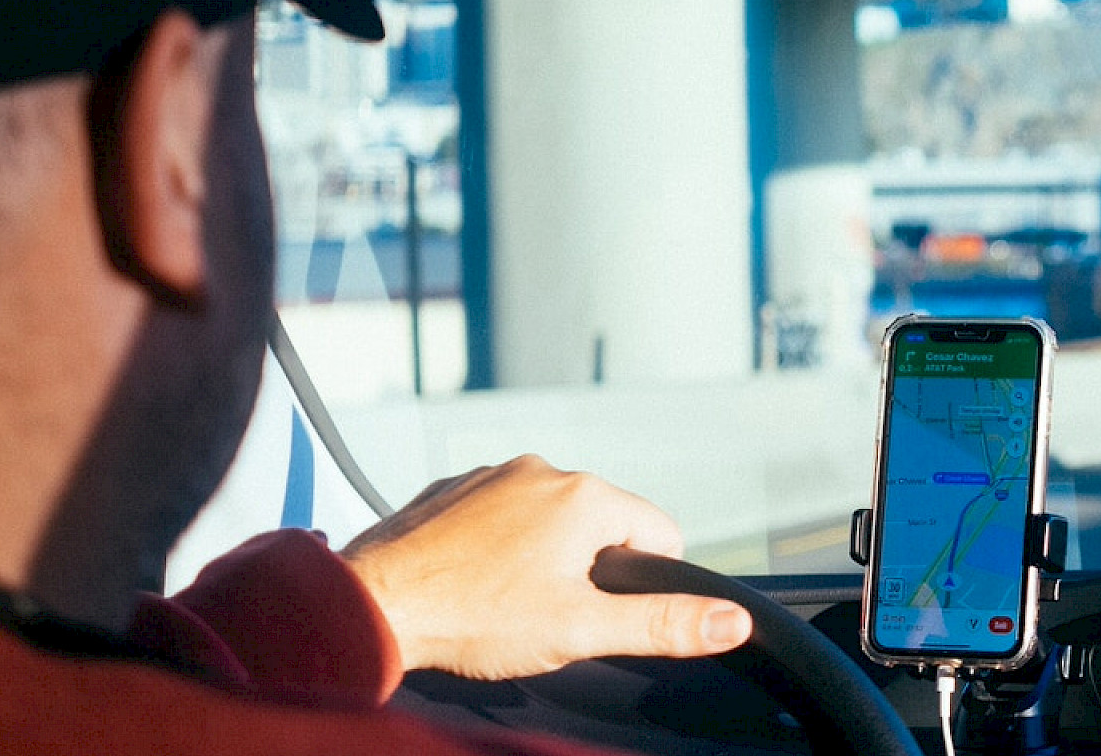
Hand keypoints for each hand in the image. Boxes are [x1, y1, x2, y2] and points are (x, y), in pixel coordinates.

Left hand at [341, 454, 752, 679]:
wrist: (368, 606)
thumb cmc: (471, 618)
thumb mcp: (582, 630)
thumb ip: (664, 624)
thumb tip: (731, 621)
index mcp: (586, 497)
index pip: (660, 535)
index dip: (639, 584)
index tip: (593, 611)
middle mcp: (542, 470)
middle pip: (602, 526)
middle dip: (585, 570)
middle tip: (542, 613)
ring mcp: (491, 475)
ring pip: (547, 519)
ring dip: (538, 556)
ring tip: (500, 600)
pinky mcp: (449, 489)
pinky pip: (496, 515)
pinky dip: (493, 546)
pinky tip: (469, 581)